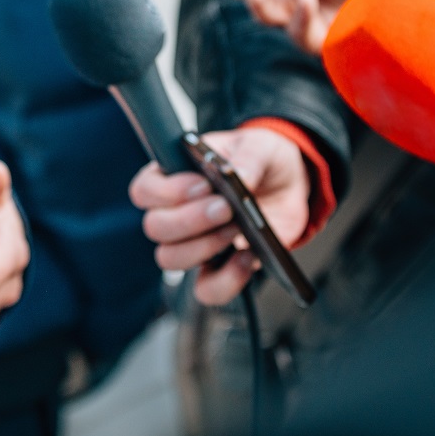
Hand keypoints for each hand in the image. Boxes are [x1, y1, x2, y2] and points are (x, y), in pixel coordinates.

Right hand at [128, 126, 309, 305]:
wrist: (289, 187)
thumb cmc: (261, 160)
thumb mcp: (260, 146)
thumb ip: (249, 157)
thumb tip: (239, 176)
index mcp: (174, 176)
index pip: (145, 190)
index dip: (166, 192)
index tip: (203, 184)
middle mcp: (176, 212)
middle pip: (155, 228)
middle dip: (190, 220)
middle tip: (225, 208)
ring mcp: (194, 243)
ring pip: (170, 259)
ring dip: (203, 247)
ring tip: (236, 230)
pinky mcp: (218, 267)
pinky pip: (206, 289)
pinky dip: (226, 280)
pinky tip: (247, 258)